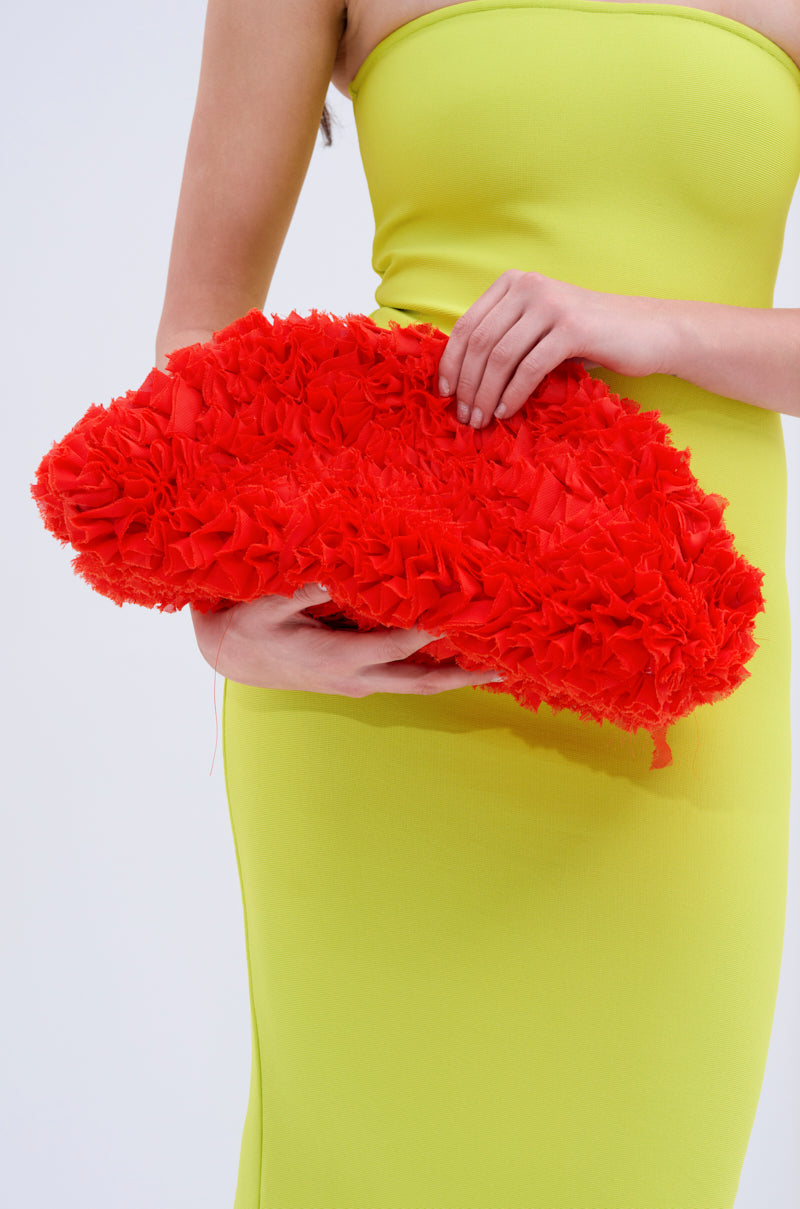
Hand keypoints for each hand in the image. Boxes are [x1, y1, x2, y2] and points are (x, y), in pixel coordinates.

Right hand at [191, 583, 502, 695]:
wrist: (228, 654)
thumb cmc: (244, 624)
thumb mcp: (266, 603)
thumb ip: (303, 589)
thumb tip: (339, 570)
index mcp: (338, 657)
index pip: (402, 642)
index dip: (439, 627)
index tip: (473, 612)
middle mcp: (357, 677)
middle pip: (425, 680)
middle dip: (467, 671)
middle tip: (510, 659)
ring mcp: (360, 682)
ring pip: (420, 684)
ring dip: (459, 675)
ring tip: (501, 662)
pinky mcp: (359, 679)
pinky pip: (407, 678)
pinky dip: (437, 670)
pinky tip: (461, 657)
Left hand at [436, 269, 676, 428]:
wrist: (648, 331)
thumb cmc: (590, 338)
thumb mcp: (539, 330)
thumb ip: (506, 340)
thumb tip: (461, 379)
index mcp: (514, 284)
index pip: (467, 325)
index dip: (451, 362)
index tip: (444, 393)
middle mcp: (529, 287)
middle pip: (480, 342)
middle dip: (467, 384)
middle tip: (463, 416)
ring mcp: (551, 304)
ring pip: (500, 356)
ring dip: (485, 394)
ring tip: (480, 420)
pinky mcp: (572, 328)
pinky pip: (529, 368)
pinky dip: (512, 394)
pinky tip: (506, 412)